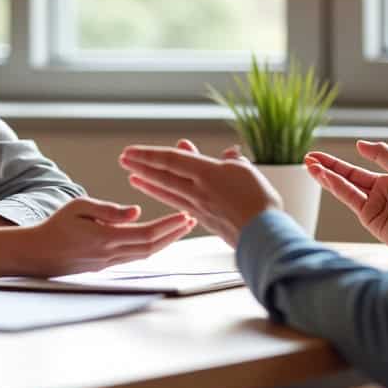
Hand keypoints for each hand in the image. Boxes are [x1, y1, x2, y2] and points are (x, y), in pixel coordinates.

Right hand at [20, 196, 195, 276]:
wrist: (37, 255)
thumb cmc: (55, 226)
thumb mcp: (79, 207)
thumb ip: (109, 210)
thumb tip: (136, 211)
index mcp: (106, 238)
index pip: (147, 233)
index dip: (169, 225)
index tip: (184, 215)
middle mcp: (111, 254)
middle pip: (152, 247)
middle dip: (174, 234)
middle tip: (191, 219)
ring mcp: (110, 262)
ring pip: (146, 254)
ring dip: (166, 242)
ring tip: (180, 228)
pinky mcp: (106, 266)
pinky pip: (135, 256)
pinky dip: (151, 246)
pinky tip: (158, 238)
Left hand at [119, 139, 281, 247]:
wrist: (263, 236)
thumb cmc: (260, 201)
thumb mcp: (247, 171)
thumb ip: (232, 161)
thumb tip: (228, 153)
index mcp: (207, 173)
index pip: (170, 160)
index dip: (148, 155)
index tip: (130, 151)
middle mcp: (197, 190)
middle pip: (163, 175)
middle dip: (141, 167)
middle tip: (123, 160)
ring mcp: (198, 207)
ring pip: (167, 192)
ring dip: (149, 183)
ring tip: (133, 178)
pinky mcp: (204, 221)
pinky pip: (179, 205)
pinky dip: (167, 197)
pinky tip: (162, 196)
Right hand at [304, 140, 387, 253]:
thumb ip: (381, 154)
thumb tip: (359, 144)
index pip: (355, 171)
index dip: (336, 163)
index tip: (319, 156)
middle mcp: (377, 194)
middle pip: (346, 179)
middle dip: (326, 169)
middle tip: (307, 159)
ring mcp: (372, 208)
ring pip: (344, 189)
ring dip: (326, 177)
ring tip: (309, 166)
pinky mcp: (369, 220)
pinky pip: (349, 199)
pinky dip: (336, 187)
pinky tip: (325, 176)